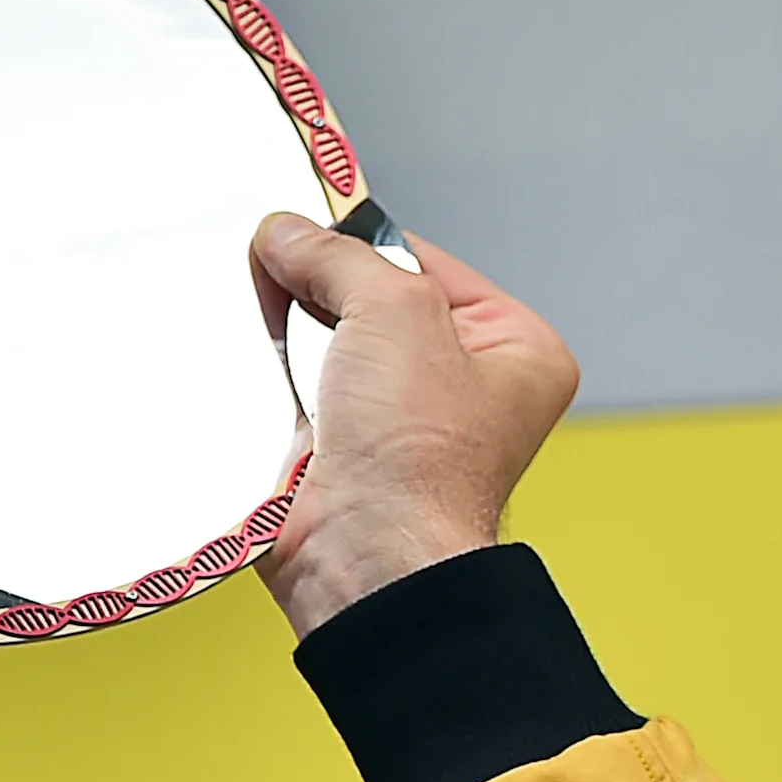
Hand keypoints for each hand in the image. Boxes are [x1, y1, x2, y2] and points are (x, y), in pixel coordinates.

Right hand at [247, 214, 580, 635]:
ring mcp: (406, 424)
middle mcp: (471, 389)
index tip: (310, 226)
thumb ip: (340, 255)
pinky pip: (301, 390)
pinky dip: (275, 380)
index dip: (365, 243)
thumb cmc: (418, 457)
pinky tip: (262, 374)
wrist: (365, 556)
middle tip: (286, 277)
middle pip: (375, 301)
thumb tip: (289, 232)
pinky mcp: (348, 452)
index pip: (427, 261)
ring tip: (278, 338)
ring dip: (296, 339)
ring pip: (331, 345)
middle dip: (326, 291)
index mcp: (518, 349)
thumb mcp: (394, 309)